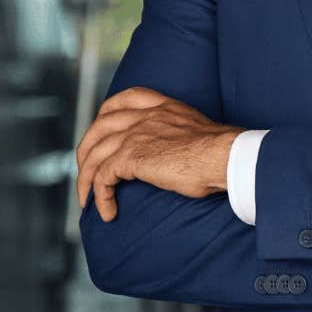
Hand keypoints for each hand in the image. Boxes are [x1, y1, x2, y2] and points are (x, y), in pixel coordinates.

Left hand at [74, 87, 238, 221]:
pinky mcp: (131, 157)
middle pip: (99, 127)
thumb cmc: (222, 152)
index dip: (105, 113)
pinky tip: (108, 212)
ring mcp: (135, 135)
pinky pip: (103, 178)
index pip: (125, 99)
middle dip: (86, 150)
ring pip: (95, 154)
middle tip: (86, 172)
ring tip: (87, 200)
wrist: (225, 156)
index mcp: (163, 107)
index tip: (101, 126)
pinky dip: (100, 197)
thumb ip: (180, 136)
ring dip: (86, 179)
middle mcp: (145, 116)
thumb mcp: (198, 133)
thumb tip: (182, 154)